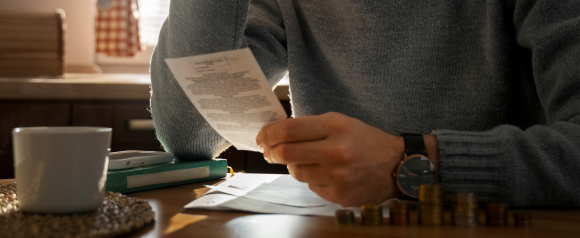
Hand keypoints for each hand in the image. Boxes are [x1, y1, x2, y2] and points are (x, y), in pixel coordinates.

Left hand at [256, 112, 404, 206]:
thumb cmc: (365, 141)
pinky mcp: (340, 195)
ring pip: (296, 172)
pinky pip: (311, 186)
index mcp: (335, 127)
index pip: (289, 130)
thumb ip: (310, 127)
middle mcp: (335, 151)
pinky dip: (313, 179)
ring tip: (308, 160)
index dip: (269, 134)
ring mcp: (337, 176)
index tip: (262, 137)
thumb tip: (276, 135)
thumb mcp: (340, 123)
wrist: (397, 165)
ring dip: (295, 165)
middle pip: (286, 153)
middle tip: (268, 151)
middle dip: (271, 152)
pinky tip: (326, 173)